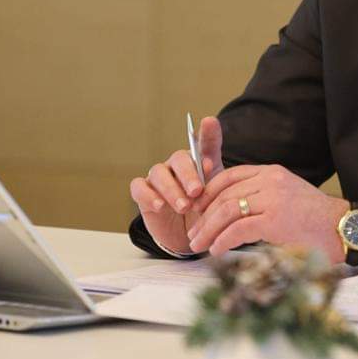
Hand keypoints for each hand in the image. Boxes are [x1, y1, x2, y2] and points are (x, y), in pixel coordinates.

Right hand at [129, 116, 224, 253]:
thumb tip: (211, 158)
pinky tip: (160, 205)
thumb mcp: (217, 193)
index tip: (210, 122)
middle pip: (178, 159)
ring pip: (159, 173)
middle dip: (188, 175)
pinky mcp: (143, 193)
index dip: (207, 132)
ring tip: (184, 206)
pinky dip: (149, 195)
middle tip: (197, 191)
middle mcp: (175, 166)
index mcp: (197, 162)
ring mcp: (158, 178)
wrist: (189, 236)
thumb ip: (217, 173)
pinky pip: (140, 187)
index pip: (201, 143)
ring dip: (171, 189)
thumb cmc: (204, 209)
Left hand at [186, 163, 349, 261]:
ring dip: (208, 229)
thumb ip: (263, 196)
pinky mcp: (275, 220)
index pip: (230, 175)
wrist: (341, 228)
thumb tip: (233, 213)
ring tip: (199, 245)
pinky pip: (239, 229)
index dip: (208, 192)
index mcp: (272, 172)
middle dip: (204, 216)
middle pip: (224, 194)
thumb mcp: (287, 196)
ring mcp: (273, 199)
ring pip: (228, 210)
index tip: (198, 210)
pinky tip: (216, 250)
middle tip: (193, 234)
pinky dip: (223, 240)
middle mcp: (270, 180)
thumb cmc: (315, 219)